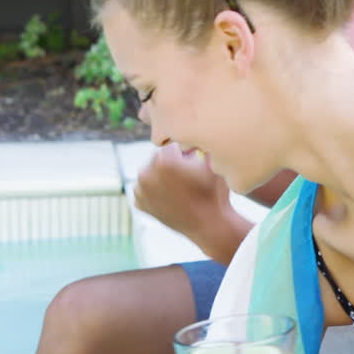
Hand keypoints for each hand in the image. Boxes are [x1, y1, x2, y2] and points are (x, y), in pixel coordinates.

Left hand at [133, 143, 250, 262]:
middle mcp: (146, 174)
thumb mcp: (212, 161)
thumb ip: (201, 141)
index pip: (172, 144)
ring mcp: (141, 190)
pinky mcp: (139, 204)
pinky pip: (146, 187)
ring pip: (150, 171)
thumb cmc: (214, 191)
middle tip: (188, 175)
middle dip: (171, 162)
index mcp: (163, 161)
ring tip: (180, 186)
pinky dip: (155, 190)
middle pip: (158, 157)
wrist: (210, 226)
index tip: (194, 162)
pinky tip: (171, 195)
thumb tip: (198, 126)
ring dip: (161, 175)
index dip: (185, 152)